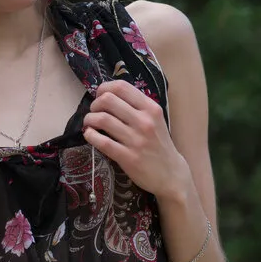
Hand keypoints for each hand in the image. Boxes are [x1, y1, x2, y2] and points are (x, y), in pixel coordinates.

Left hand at [82, 80, 186, 198]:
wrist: (171, 174)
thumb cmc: (159, 145)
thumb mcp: (155, 120)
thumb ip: (137, 107)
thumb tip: (109, 95)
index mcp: (151, 108)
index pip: (122, 87)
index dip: (104, 88)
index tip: (99, 95)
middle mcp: (144, 121)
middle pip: (108, 100)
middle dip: (95, 104)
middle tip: (94, 111)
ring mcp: (136, 140)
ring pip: (103, 119)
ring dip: (90, 119)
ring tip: (89, 123)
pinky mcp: (128, 157)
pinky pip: (102, 142)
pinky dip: (90, 135)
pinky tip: (89, 135)